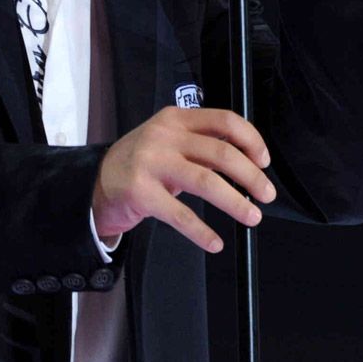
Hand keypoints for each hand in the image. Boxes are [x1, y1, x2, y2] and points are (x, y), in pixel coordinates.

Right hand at [92, 106, 275, 252]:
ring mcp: (151, 164)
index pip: (224, 121)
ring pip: (206, 182)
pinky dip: (202, 231)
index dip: (251, 140)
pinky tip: (215, 242)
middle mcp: (164, 137)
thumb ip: (202, 144)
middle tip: (266, 195)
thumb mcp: (169, 141)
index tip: (264, 161)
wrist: (96, 182)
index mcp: (176, 119)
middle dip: (251, 177)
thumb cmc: (142, 163)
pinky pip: (180, 215)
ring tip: (252, 216)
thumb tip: (248, 163)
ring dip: (235, 202)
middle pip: (221, 154)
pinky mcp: (140, 193)